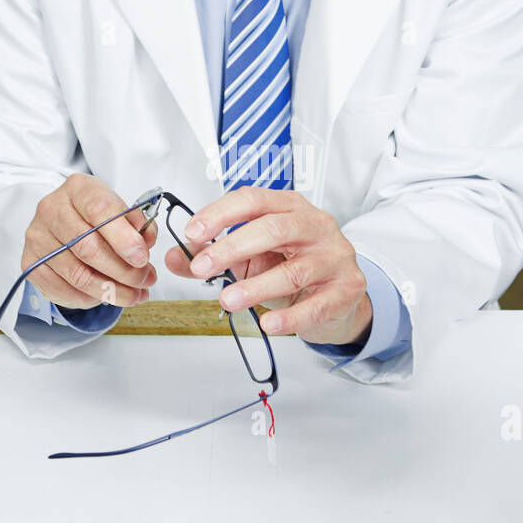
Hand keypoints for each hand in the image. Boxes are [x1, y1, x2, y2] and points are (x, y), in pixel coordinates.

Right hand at [22, 174, 156, 309]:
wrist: (65, 224)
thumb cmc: (96, 217)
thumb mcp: (121, 211)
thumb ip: (138, 223)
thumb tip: (146, 241)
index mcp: (78, 188)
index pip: (99, 211)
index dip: (123, 238)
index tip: (142, 258)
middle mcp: (51, 209)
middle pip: (88, 247)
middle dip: (123, 270)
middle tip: (145, 280)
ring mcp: (37, 237)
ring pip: (78, 274)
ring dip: (112, 290)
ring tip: (134, 294)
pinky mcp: (30, 262)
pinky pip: (64, 289)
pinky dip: (90, 298)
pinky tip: (108, 296)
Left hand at [163, 187, 371, 345]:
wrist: (339, 295)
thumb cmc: (294, 267)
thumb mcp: (252, 257)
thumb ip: (214, 256)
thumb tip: (175, 258)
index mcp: (290, 207)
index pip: (253, 200)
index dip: (220, 214)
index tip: (194, 233)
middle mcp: (316, 225)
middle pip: (273, 229)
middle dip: (232, 248)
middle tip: (202, 268)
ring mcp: (335, 257)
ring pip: (293, 271)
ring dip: (255, 287)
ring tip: (227, 300)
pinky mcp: (346, 289)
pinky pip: (316, 305)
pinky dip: (289, 317)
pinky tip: (267, 323)